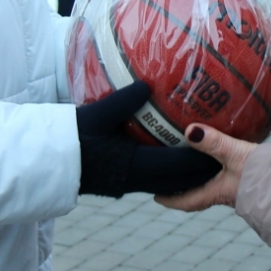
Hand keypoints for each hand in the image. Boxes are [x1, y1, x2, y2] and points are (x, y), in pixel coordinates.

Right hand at [76, 83, 220, 197]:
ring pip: (167, 182)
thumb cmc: (72, 138)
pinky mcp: (123, 184)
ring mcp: (130, 185)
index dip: (200, 157)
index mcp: (135, 165)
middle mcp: (136, 179)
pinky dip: (169, 173)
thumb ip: (123, 101)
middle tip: (221, 155)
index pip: (177, 163)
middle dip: (200, 170)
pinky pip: (154, 181)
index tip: (220, 147)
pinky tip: (172, 159)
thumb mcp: (97, 115)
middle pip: (179, 179)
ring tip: (204, 158)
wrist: (49, 163)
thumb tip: (147, 85)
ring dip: (186, 173)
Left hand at [157, 124, 256, 211]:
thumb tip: (189, 130)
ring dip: (204, 174)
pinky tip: (225, 152)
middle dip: (185, 185)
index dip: (170, 199)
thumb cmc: (264, 175)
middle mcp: (226, 193)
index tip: (155, 196)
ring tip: (194, 158)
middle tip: (170, 173)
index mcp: (216, 193)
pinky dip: (222, 165)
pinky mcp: (254, 180)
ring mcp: (240, 188)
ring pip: (214, 183)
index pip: (186, 201)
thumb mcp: (236, 155)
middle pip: (199, 192)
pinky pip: (230, 173)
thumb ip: (214, 142)